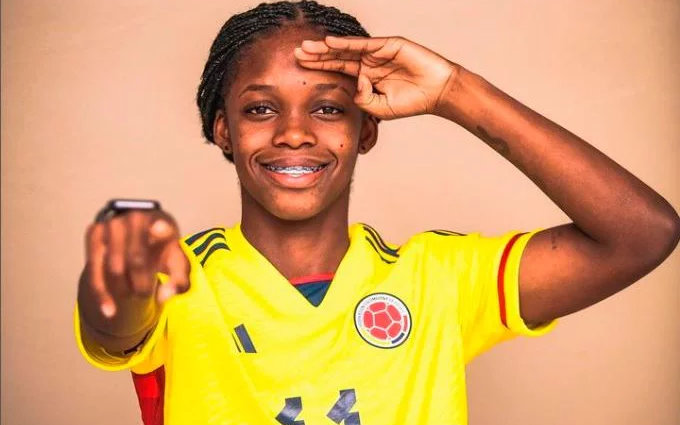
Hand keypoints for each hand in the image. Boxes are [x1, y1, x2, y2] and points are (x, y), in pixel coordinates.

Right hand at [82, 210, 189, 322]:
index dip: (161, 230)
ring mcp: (113, 223)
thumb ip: (179, 282)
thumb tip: (164, 297)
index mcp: (163, 221)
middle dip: (142, 285)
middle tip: (144, 294)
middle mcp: (137, 217)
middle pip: (137, 260)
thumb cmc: (163, 254)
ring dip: (123, 289)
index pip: (162, 228)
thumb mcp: (176, 266)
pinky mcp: (94, 232)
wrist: (139, 238)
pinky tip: (109, 310)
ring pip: (114, 267)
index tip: (160, 230)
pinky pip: (95, 268)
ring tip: (131, 293)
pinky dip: (102, 292)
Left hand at [295, 36, 457, 119]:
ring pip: (346, 49)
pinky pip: (364, 45)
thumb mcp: (379, 108)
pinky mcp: (388, 45)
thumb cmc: (411, 102)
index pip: (336, 70)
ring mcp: (377, 53)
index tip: (299, 67)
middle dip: (316, 55)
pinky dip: (347, 44)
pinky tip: (330, 43)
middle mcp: (368, 62)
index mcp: (365, 77)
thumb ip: (363, 99)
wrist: (437, 93)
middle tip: (295, 53)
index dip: (319, 67)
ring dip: (326, 48)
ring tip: (307, 47)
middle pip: (337, 57)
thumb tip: (354, 86)